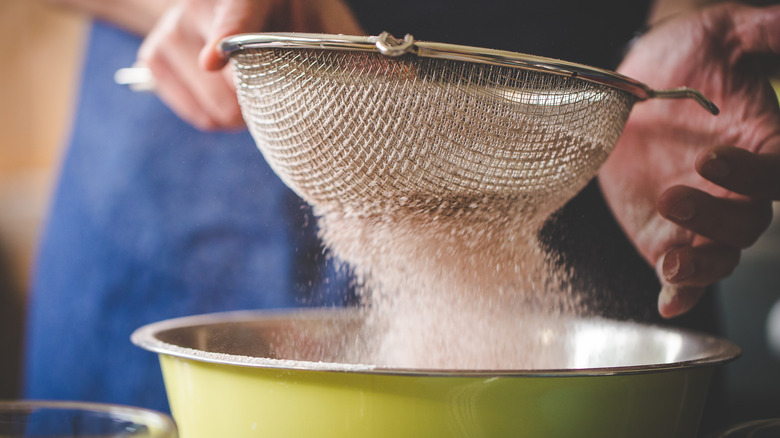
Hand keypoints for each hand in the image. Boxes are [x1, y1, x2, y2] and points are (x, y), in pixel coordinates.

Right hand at [137, 0, 362, 130]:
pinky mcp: (154, 55)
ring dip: (244, 116)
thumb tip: (404, 76)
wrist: (246, 11)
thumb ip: (354, 51)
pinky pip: (196, 114)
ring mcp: (172, 26)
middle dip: (262, 100)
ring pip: (214, 104)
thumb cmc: (295, 20)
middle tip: (278, 93)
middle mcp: (200, 0)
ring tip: (256, 93)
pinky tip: (230, 99)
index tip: (215, 60)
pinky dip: (219, 119)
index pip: (238, 8)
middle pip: (229, 76)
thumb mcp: (325, 26)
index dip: (229, 33)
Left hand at [599, 3, 779, 317]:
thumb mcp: (724, 33)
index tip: (714, 158)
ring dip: (700, 263)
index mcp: (762, 145)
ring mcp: (701, 216)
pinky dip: (679, 292)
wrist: (631, 84)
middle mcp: (736, 188)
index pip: (779, 174)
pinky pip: (680, 274)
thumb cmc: (684, 58)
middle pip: (749, 223)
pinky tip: (668, 302)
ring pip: (720, 256)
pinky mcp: (663, 234)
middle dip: (715, 216)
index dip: (754, 176)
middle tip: (674, 191)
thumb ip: (767, 30)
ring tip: (670, 257)